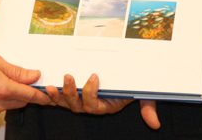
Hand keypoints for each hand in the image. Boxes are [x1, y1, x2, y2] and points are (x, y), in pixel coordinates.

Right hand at [0, 52, 50, 118]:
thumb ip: (17, 71)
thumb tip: (34, 75)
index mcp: (4, 88)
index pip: (30, 96)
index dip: (42, 96)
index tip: (50, 96)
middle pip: (22, 101)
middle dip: (26, 92)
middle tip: (24, 80)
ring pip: (12, 104)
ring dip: (13, 95)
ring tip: (2, 80)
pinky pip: (0, 107)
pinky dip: (2, 99)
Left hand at [45, 73, 159, 129]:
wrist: (127, 76)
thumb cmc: (133, 85)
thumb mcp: (144, 94)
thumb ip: (148, 108)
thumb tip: (155, 125)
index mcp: (106, 106)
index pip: (94, 105)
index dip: (91, 93)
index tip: (94, 76)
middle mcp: (92, 105)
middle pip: (77, 106)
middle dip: (70, 93)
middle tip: (68, 76)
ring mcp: (81, 100)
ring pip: (66, 103)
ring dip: (58, 95)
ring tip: (52, 85)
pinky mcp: (73, 93)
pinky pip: (59, 98)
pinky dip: (52, 95)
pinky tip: (46, 86)